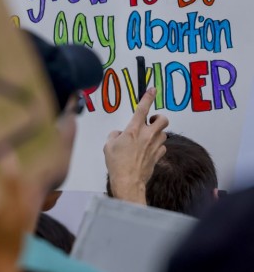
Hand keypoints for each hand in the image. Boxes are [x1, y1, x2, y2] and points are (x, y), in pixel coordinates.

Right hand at [104, 88, 167, 204]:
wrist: (128, 181)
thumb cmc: (117, 164)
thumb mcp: (108, 145)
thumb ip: (114, 135)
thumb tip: (119, 134)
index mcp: (133, 130)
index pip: (143, 108)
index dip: (148, 97)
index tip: (152, 90)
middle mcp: (147, 136)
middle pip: (162, 119)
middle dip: (159, 117)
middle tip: (152, 120)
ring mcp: (154, 146)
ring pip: (164, 133)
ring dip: (157, 133)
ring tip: (148, 137)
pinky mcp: (158, 156)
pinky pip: (162, 147)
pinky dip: (158, 146)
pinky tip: (150, 150)